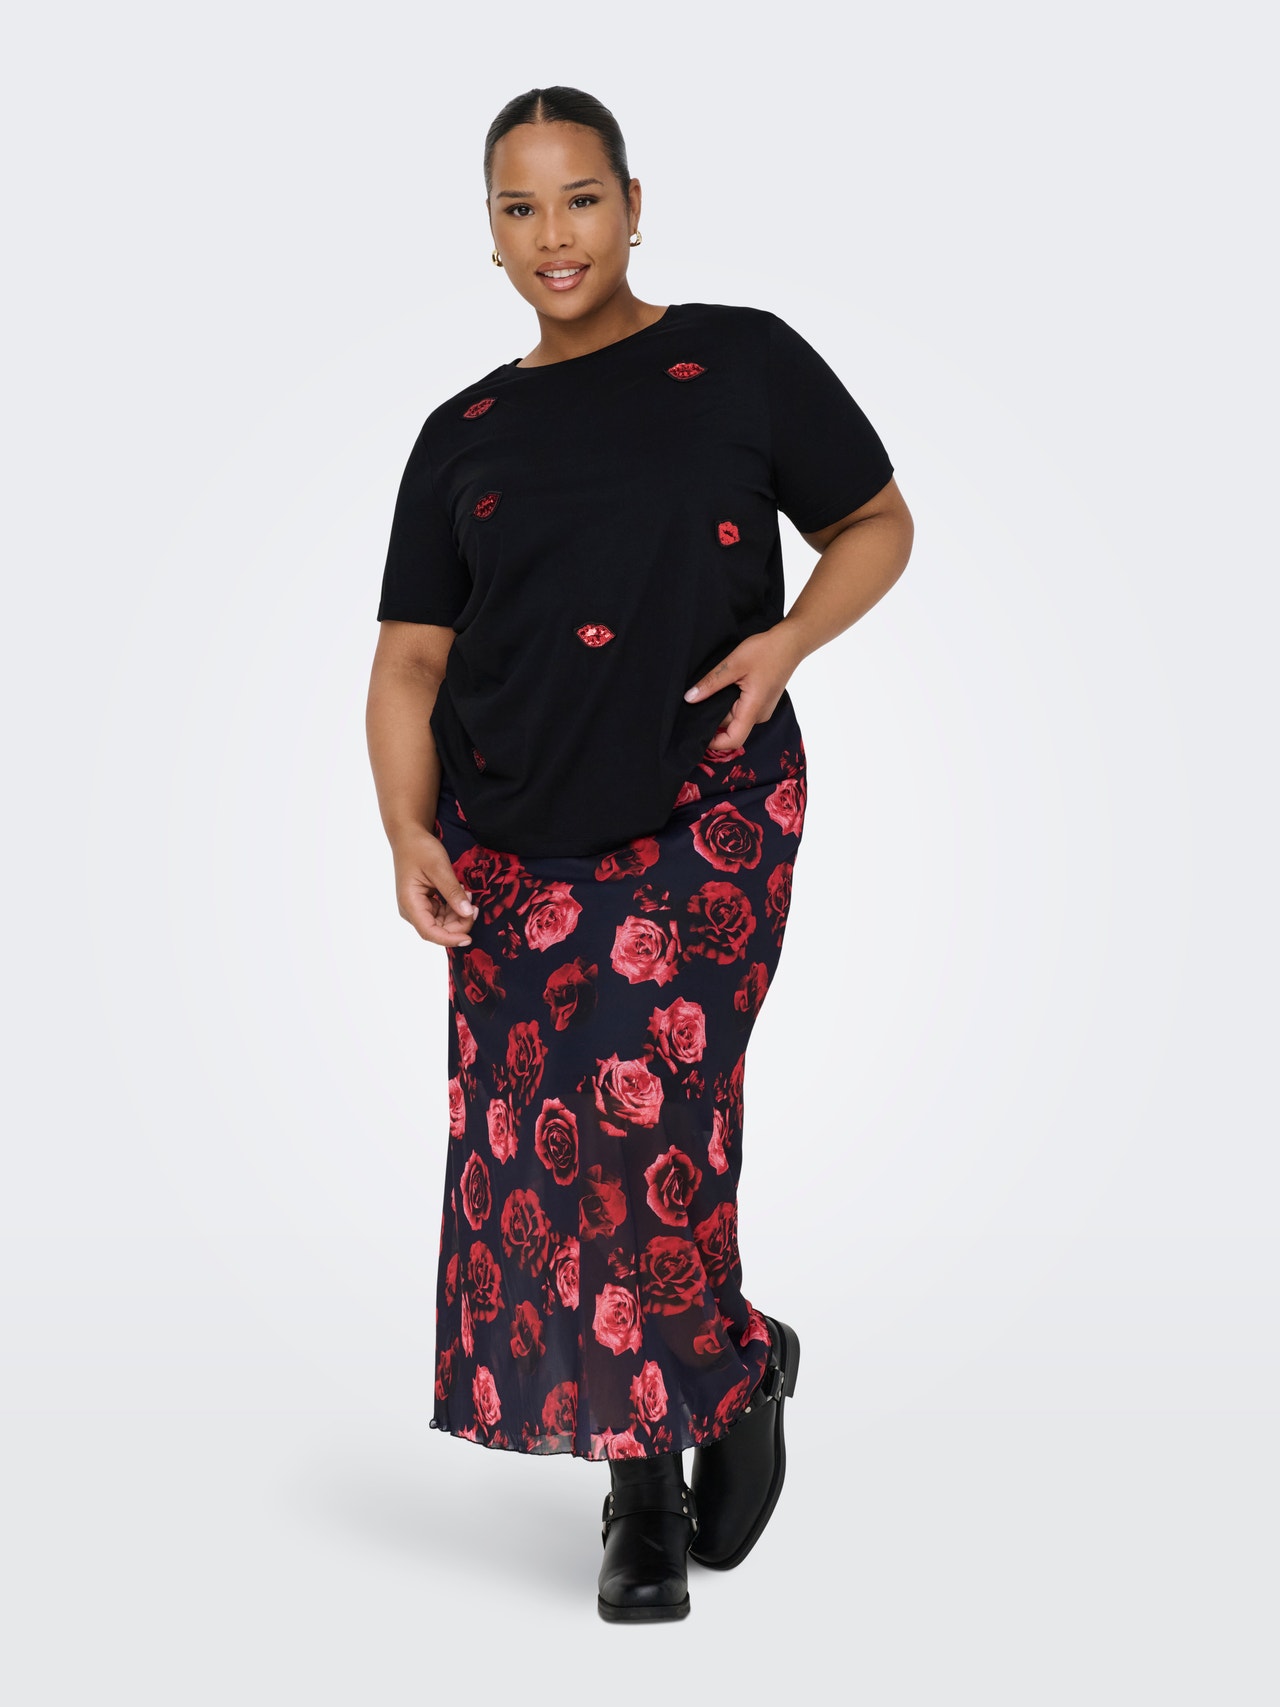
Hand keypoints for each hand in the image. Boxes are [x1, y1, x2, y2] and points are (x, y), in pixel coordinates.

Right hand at [392, 826, 477, 947]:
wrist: (409, 837)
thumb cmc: (420, 849)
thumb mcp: (439, 868)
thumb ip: (453, 892)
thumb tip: (468, 913)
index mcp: (410, 903)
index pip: (429, 932)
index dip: (449, 939)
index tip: (469, 939)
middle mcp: (411, 910)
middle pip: (438, 929)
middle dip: (459, 923)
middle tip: (475, 906)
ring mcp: (417, 907)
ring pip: (442, 923)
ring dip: (458, 914)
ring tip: (468, 894)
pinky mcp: (425, 903)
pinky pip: (442, 914)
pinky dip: (454, 908)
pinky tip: (462, 893)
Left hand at [683, 624, 803, 750]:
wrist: (791, 642)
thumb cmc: (767, 651)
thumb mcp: (734, 664)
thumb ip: (711, 683)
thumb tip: (690, 698)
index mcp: (753, 709)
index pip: (733, 740)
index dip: (714, 743)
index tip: (697, 733)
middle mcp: (759, 714)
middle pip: (730, 727)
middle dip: (713, 718)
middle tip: (697, 701)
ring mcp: (762, 709)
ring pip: (735, 717)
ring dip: (722, 708)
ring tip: (711, 689)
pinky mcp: (762, 702)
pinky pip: (742, 709)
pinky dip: (730, 702)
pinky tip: (725, 686)